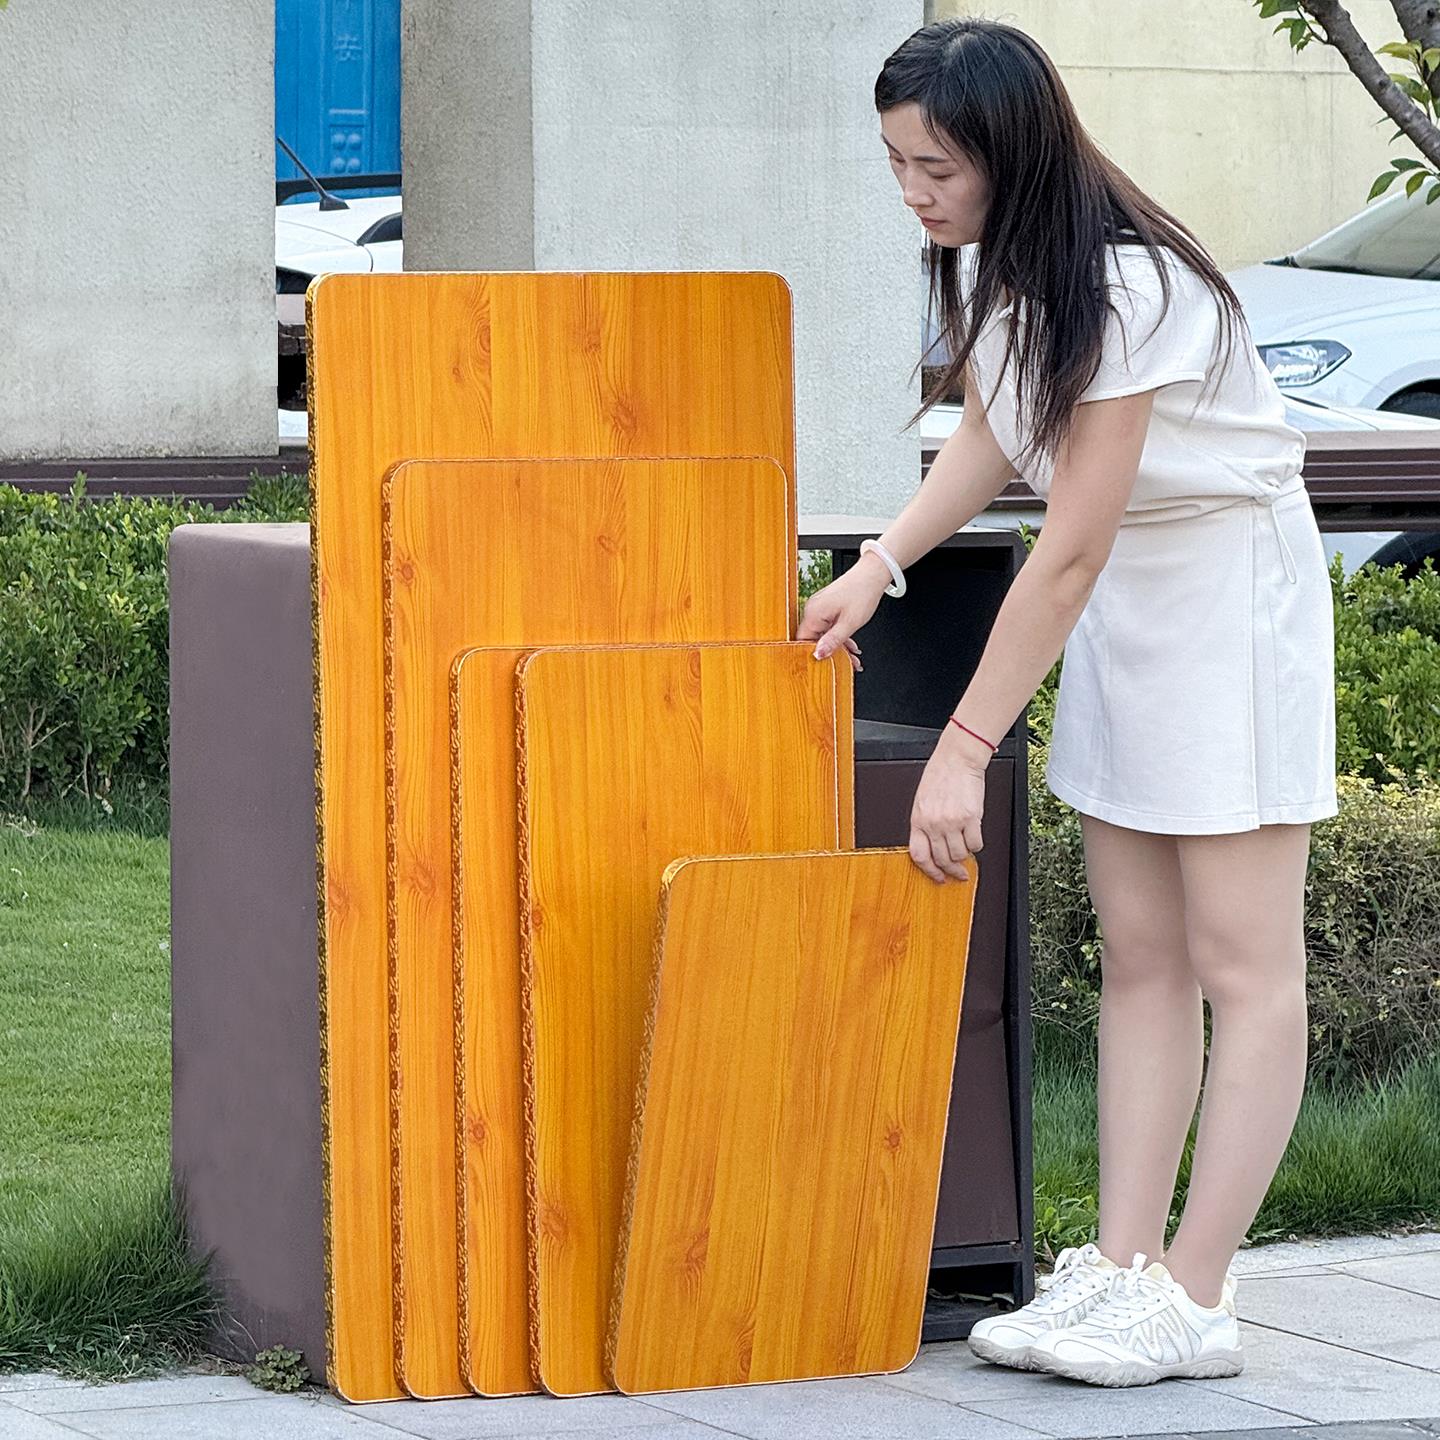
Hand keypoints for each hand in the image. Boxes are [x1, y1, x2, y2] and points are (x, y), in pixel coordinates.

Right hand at [796, 552, 891, 670]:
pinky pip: (828, 627)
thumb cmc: (862, 593)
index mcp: (813, 613)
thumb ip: (833, 640)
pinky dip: (839, 636)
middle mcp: (812, 609)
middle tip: (848, 663)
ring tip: (853, 657)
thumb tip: (819, 654)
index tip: (826, 665)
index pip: (803, 641)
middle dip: (831, 653)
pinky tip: (851, 644)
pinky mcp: (827, 607)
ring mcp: (819, 608)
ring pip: (823, 635)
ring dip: (838, 646)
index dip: (814, 655)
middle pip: (814, 639)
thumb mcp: (850, 623)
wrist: (872, 575)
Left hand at [909, 726, 987, 882]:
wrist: (957, 759)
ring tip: (966, 848)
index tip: (939, 878)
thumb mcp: (922, 802)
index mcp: (918, 820)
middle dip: (952, 871)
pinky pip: (976, 843)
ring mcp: (952, 822)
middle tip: (959, 873)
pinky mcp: (970, 818)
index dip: (929, 871)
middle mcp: (933, 823)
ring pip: (960, 854)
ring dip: (965, 855)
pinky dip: (976, 845)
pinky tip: (974, 837)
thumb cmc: (940, 776)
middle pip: (942, 859)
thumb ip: (925, 825)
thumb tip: (934, 848)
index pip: (919, 856)